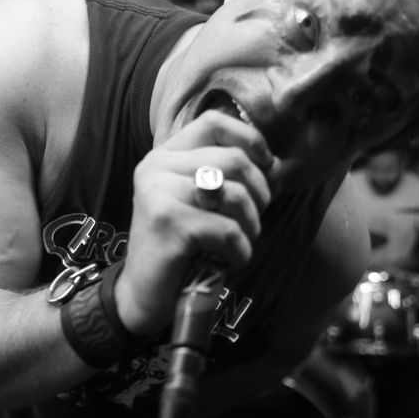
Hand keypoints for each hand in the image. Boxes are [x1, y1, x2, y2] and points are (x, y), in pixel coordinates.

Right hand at [115, 110, 274, 335]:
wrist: (144, 295)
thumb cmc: (181, 248)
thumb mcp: (200, 203)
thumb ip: (225, 177)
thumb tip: (274, 164)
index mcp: (165, 156)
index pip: (214, 122)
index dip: (250, 139)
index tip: (266, 167)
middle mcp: (157, 167)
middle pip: (234, 159)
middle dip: (260, 194)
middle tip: (253, 221)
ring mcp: (159, 193)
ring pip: (235, 194)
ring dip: (251, 225)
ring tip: (239, 243)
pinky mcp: (168, 223)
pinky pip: (228, 229)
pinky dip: (240, 251)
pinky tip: (230, 261)